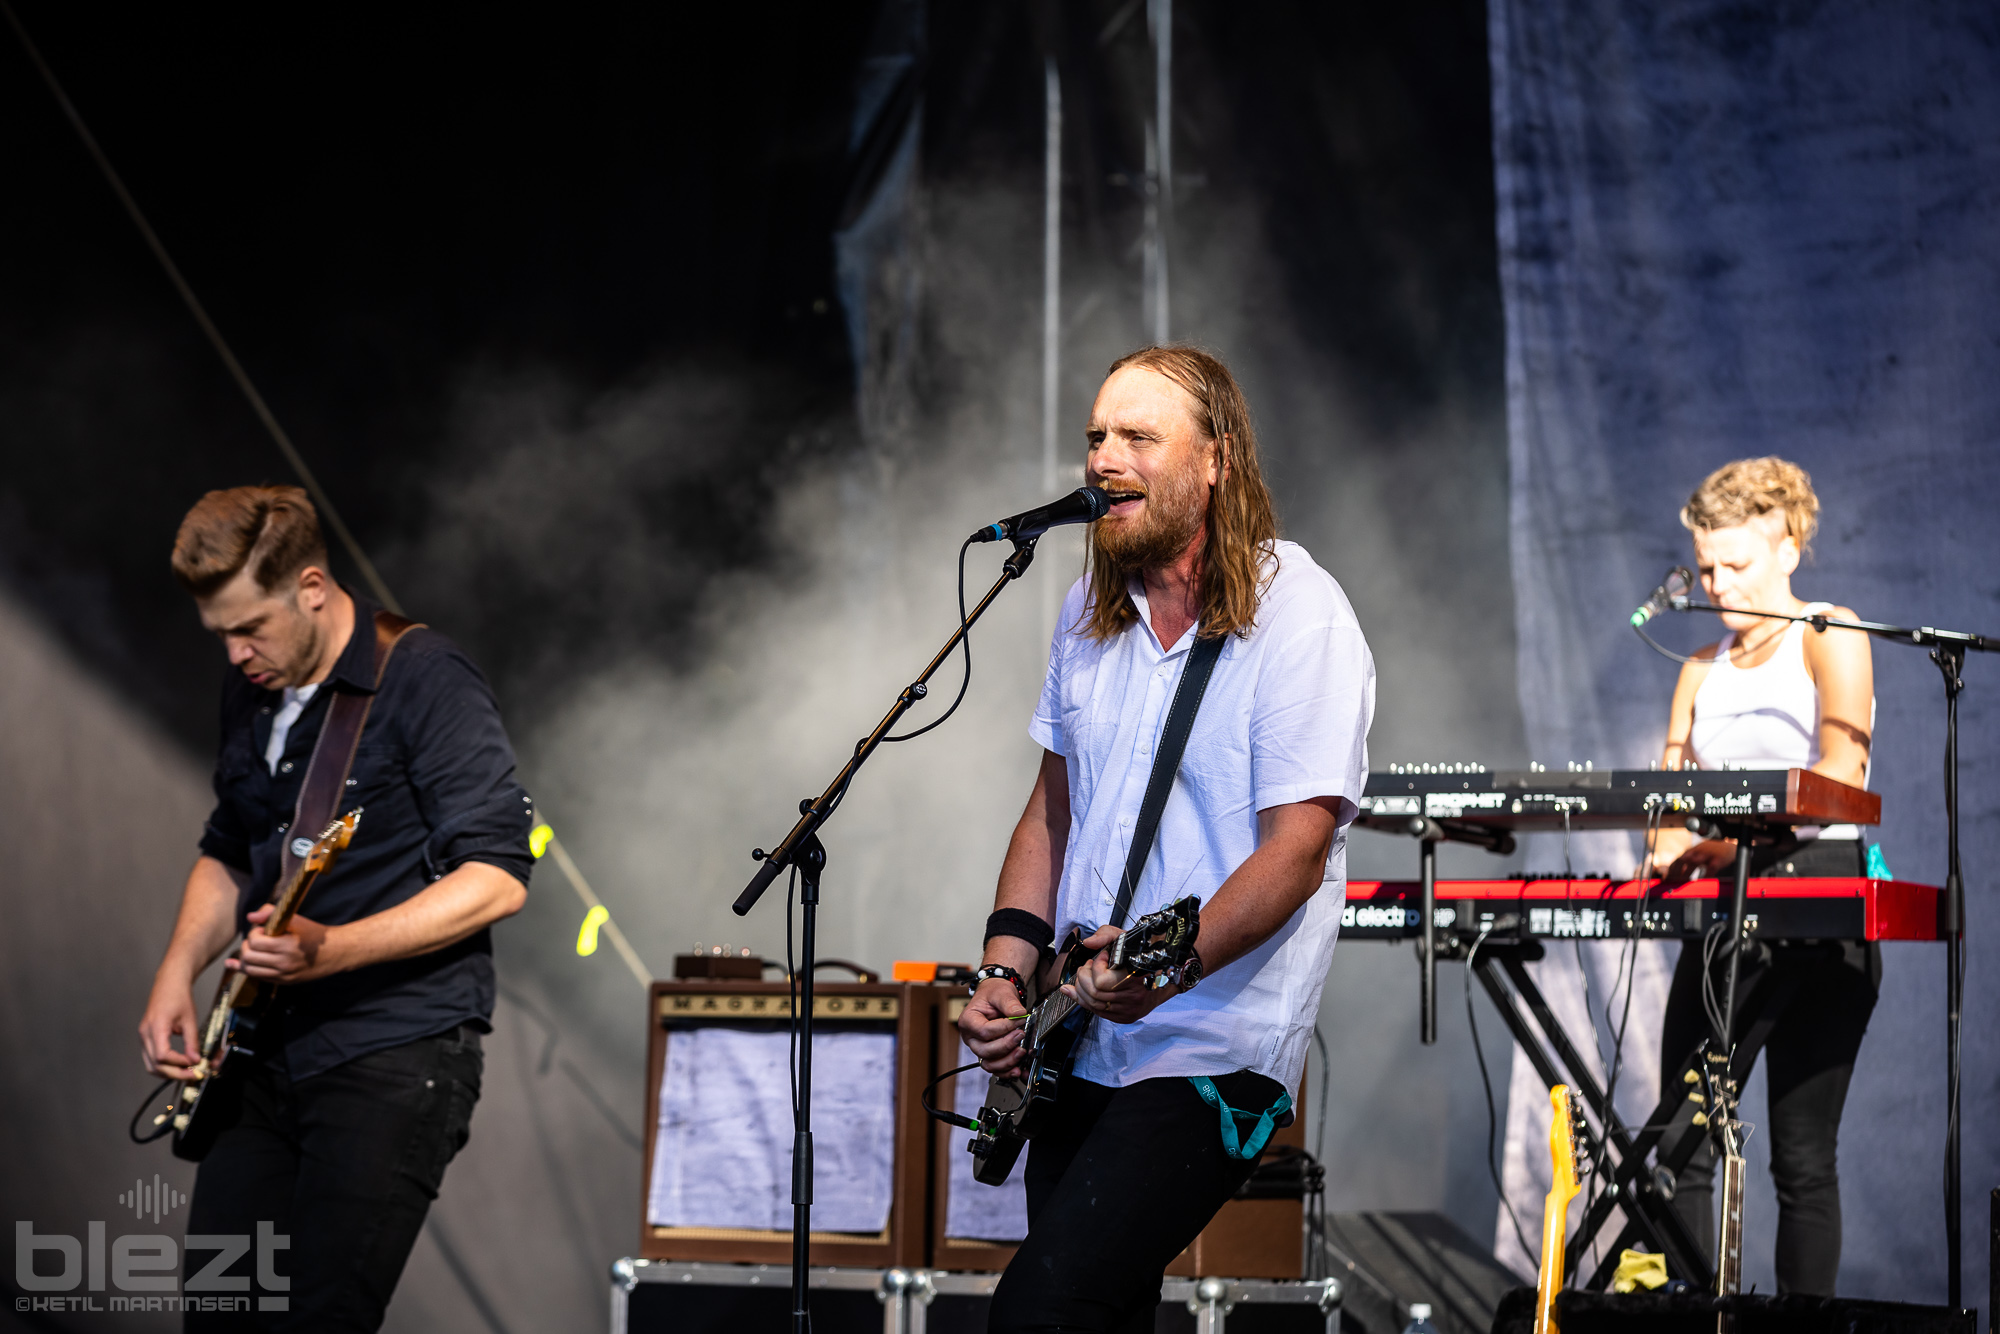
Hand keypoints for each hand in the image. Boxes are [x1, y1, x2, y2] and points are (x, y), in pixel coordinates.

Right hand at [139, 976, 204, 1080]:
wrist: (169, 983)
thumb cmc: (179, 997)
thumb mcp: (190, 1019)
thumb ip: (192, 1042)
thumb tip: (195, 1060)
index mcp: (156, 1027)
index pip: (162, 1055)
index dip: (178, 1063)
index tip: (194, 1063)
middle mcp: (145, 1033)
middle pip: (154, 1064)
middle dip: (174, 1073)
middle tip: (193, 1074)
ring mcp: (143, 1036)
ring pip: (150, 1064)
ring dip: (167, 1072)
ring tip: (186, 1072)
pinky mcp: (145, 1037)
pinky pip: (150, 1057)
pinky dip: (163, 1065)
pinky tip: (177, 1065)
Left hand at [229, 906, 340, 982]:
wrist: (336, 952)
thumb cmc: (315, 934)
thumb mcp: (296, 919)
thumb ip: (271, 913)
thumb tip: (250, 917)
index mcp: (286, 946)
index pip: (254, 941)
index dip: (254, 932)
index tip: (262, 929)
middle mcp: (283, 963)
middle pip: (248, 957)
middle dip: (246, 946)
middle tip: (256, 939)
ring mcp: (283, 975)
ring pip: (250, 970)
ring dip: (246, 959)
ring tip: (253, 950)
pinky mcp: (284, 982)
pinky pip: (259, 977)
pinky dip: (250, 969)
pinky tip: (243, 964)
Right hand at [959, 977, 1032, 1074]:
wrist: (994, 997)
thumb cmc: (993, 994)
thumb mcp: (1001, 992)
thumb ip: (1009, 1003)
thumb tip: (1020, 1014)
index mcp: (968, 1020)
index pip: (984, 1031)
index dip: (1004, 1028)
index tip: (1019, 1021)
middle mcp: (971, 1037)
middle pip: (985, 1051)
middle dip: (1006, 1045)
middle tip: (1021, 1035)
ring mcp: (979, 1047)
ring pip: (989, 1064)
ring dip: (1007, 1062)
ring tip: (1021, 1052)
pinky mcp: (989, 1055)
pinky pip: (996, 1069)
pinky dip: (1008, 1071)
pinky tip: (1020, 1069)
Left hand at [1063, 925, 1178, 1025]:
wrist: (1166, 975)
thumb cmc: (1144, 954)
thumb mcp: (1126, 937)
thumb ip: (1105, 935)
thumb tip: (1087, 943)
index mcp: (1135, 976)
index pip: (1101, 981)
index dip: (1095, 967)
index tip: (1100, 957)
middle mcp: (1134, 996)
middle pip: (1094, 993)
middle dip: (1083, 977)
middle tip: (1087, 967)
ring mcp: (1130, 1009)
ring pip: (1094, 1005)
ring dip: (1082, 989)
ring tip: (1086, 977)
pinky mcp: (1126, 1017)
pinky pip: (1099, 1013)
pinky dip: (1086, 1002)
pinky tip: (1082, 991)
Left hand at [1654, 838, 1738, 884]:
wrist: (1729, 847)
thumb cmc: (1711, 853)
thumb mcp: (1698, 854)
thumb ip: (1688, 862)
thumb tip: (1677, 875)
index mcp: (1691, 851)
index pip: (1677, 860)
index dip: (1671, 870)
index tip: (1667, 879)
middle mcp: (1697, 851)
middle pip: (1682, 860)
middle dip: (1676, 872)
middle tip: (1674, 882)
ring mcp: (1707, 855)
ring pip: (1694, 863)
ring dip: (1687, 873)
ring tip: (1684, 883)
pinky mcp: (1717, 859)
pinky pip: (1710, 868)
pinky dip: (1705, 876)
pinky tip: (1702, 882)